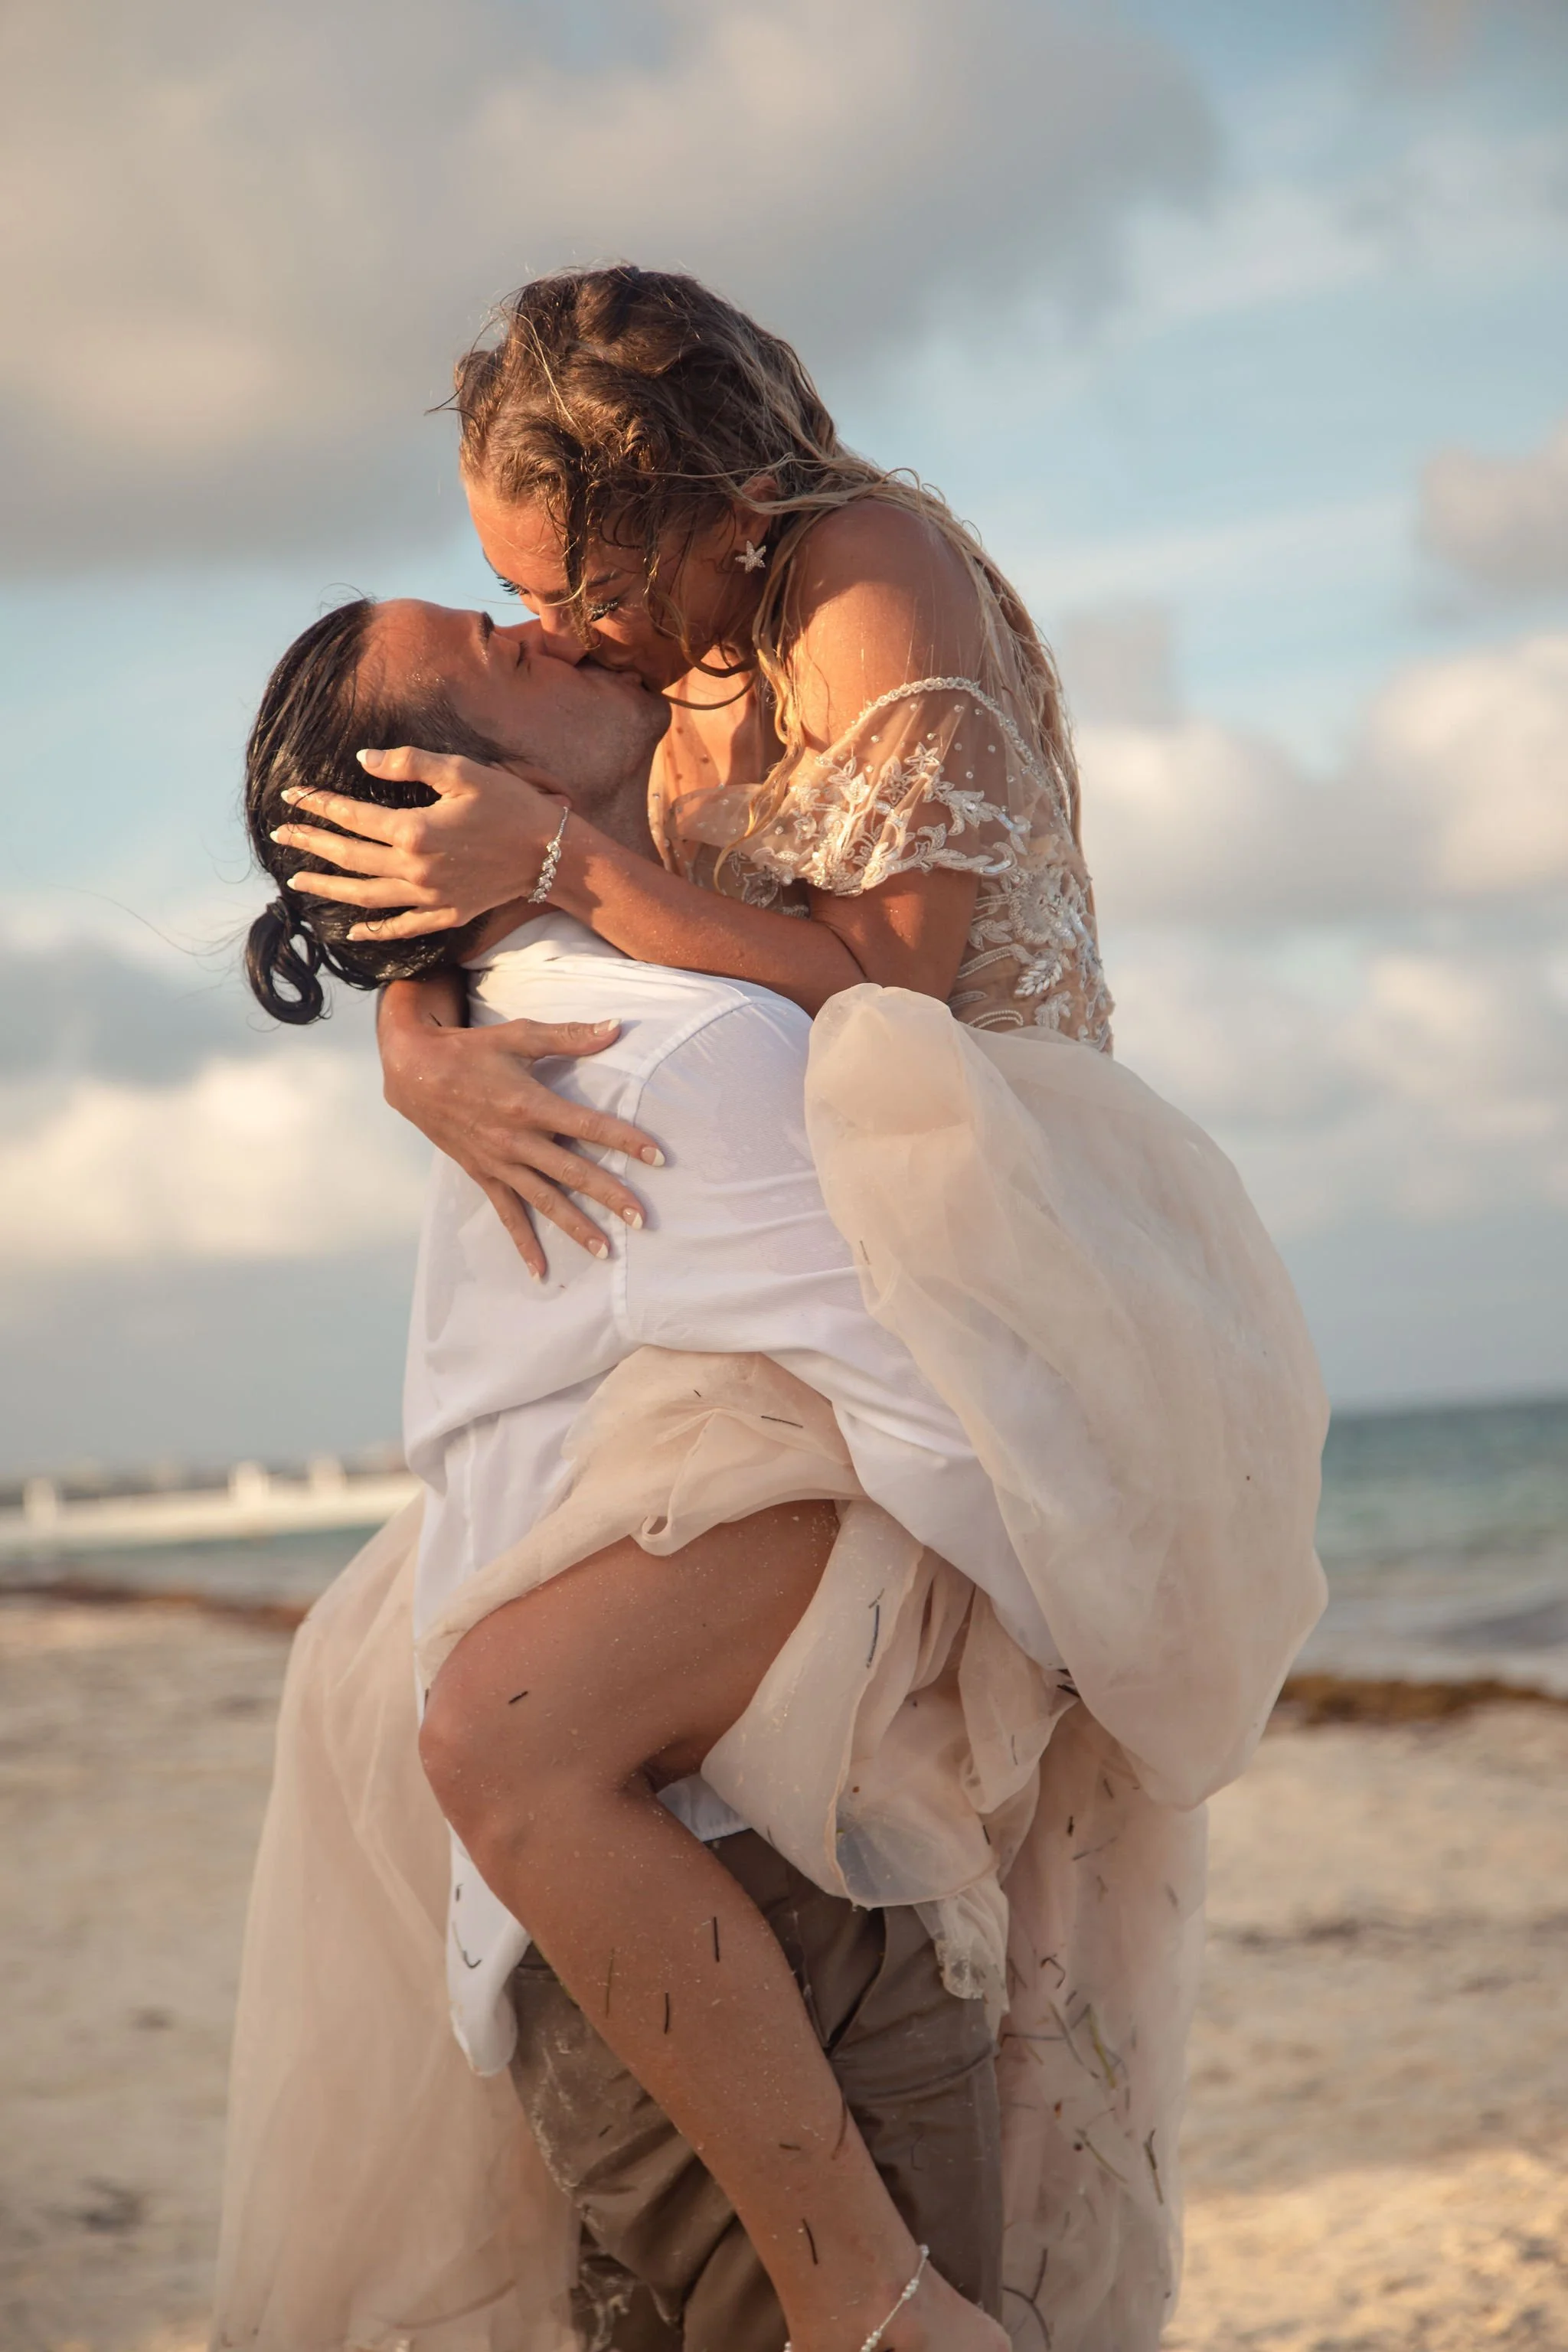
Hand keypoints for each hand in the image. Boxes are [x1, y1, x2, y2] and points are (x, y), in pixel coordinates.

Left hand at [273, 747, 563, 941]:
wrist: (551, 853)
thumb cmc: (510, 805)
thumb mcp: (463, 772)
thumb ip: (410, 763)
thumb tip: (363, 760)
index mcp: (414, 830)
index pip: (352, 816)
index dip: (317, 804)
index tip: (290, 795)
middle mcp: (414, 869)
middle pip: (349, 858)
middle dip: (311, 844)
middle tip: (281, 834)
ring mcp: (429, 897)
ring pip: (365, 897)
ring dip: (328, 888)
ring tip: (297, 881)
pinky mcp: (447, 914)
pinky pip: (402, 927)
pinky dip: (374, 930)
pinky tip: (352, 930)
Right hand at [379, 982, 663, 1278]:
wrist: (413, 1072)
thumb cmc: (469, 1050)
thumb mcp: (518, 1036)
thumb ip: (569, 1036)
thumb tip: (617, 1027)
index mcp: (531, 1104)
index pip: (589, 1126)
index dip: (625, 1140)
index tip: (658, 1157)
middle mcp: (517, 1140)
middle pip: (573, 1173)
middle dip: (610, 1196)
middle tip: (642, 1219)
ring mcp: (500, 1162)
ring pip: (544, 1201)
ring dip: (576, 1227)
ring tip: (606, 1251)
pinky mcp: (483, 1175)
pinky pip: (507, 1215)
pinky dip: (523, 1243)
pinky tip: (540, 1272)